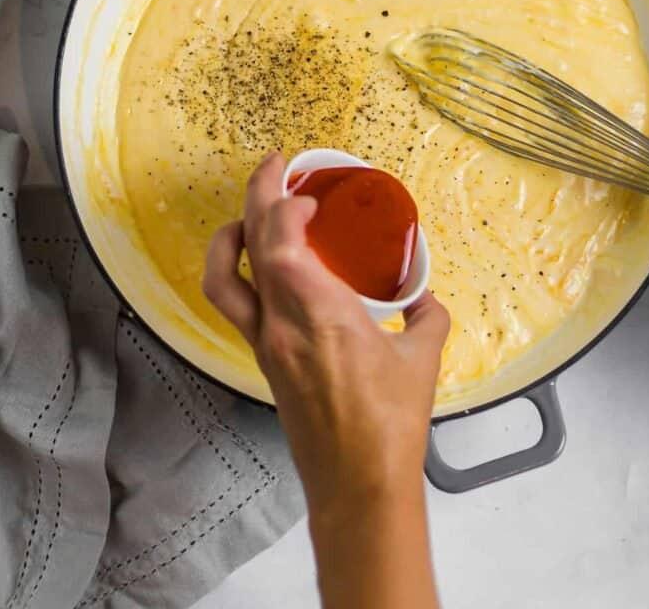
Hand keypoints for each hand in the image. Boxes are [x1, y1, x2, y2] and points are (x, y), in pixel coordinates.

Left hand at [203, 151, 448, 608]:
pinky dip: (241, 272)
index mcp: (320, 314)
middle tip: (274, 165)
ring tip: (249, 213)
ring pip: (223, 280)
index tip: (309, 196)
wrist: (358, 484)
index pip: (279, 242)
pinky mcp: (263, 361)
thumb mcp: (423, 358)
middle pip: (247, 246)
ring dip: (229, 236)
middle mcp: (281, 324)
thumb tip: (421, 296)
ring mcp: (265, 344)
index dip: (285, 206)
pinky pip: (236, 306)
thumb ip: (425, 315)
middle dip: (256, 195)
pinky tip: (264, 267)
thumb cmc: (390, 424)